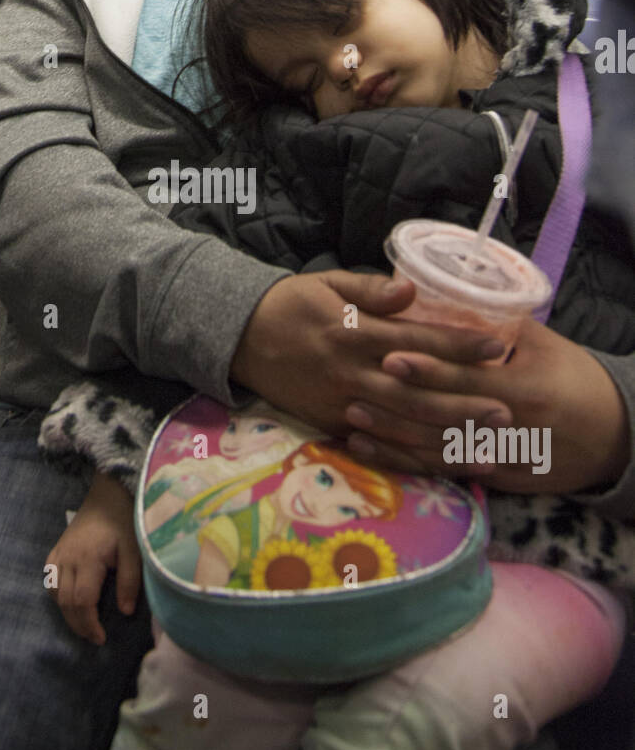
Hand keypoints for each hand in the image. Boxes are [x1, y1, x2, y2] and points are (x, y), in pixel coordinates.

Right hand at [46, 474, 140, 644]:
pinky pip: (50, 580)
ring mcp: (59, 554)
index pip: (82, 600)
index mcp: (88, 558)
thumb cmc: (124, 521)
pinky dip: (58, 596)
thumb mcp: (134, 549)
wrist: (108, 494)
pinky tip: (70, 603)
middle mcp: (68, 558)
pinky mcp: (55, 551)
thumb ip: (129, 580)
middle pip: (66, 601)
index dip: (90, 623)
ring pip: (55, 593)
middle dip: (78, 624)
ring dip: (67, 613)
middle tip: (93, 638)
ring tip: (84, 626)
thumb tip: (124, 612)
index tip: (101, 638)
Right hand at [230, 270, 514, 440]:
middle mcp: (351, 372)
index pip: (418, 339)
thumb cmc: (293, 303)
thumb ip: (371, 289)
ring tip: (489, 445)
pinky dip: (412, 459)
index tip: (499, 347)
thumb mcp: (329, 283)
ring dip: (447, 438)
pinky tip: (444, 465)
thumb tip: (411, 289)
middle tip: (509, 411)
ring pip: (402, 427)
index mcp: (355, 331)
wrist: (241, 336)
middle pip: (417, 393)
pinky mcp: (332, 425)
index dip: (460, 344)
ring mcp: (341, 404)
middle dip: (465, 404)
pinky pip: (378, 447)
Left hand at [349, 316, 629, 493]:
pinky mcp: (499, 481)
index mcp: (523, 390)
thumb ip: (500, 328)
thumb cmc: (577, 380)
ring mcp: (504, 459)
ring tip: (353, 420)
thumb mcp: (545, 347)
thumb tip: (453, 299)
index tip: (389, 355)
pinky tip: (378, 453)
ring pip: (439, 451)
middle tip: (353, 389)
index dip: (426, 369)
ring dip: (393, 438)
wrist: (617, 436)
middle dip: (396, 405)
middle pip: (443, 417)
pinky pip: (447, 473)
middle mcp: (510, 428)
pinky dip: (410, 464)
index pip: (466, 379)